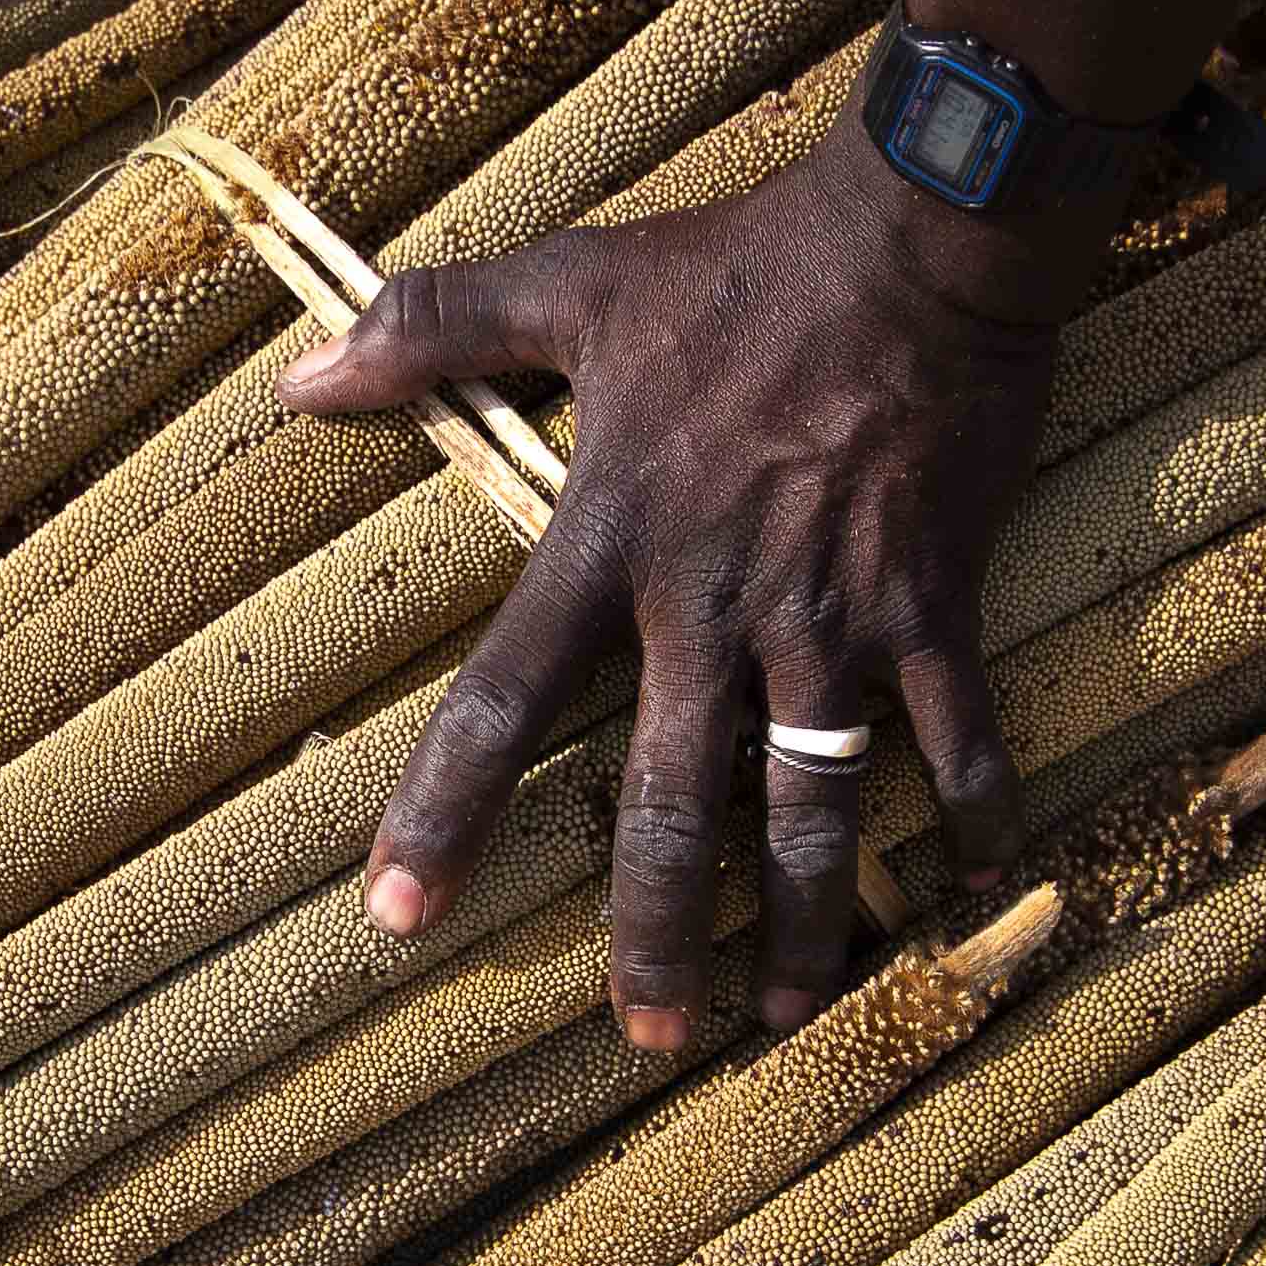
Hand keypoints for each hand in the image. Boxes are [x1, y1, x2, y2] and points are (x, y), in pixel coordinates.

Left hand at [277, 122, 1082, 1044]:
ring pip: (810, 807)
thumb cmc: (741, 265)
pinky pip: (954, 741)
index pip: (500, 701)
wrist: (920, 233)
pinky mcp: (934, 606)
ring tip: (782, 1013)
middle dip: (656, 930)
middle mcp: (713, 607)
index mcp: (611, 543)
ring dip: (803, 921)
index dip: (444, 812)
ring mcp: (831, 618)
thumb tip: (298, 378)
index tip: (396, 917)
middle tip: (645, 1032)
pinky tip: (966, 891)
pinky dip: (968, 819)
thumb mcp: (574, 283)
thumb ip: (432, 331)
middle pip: (672, 803)